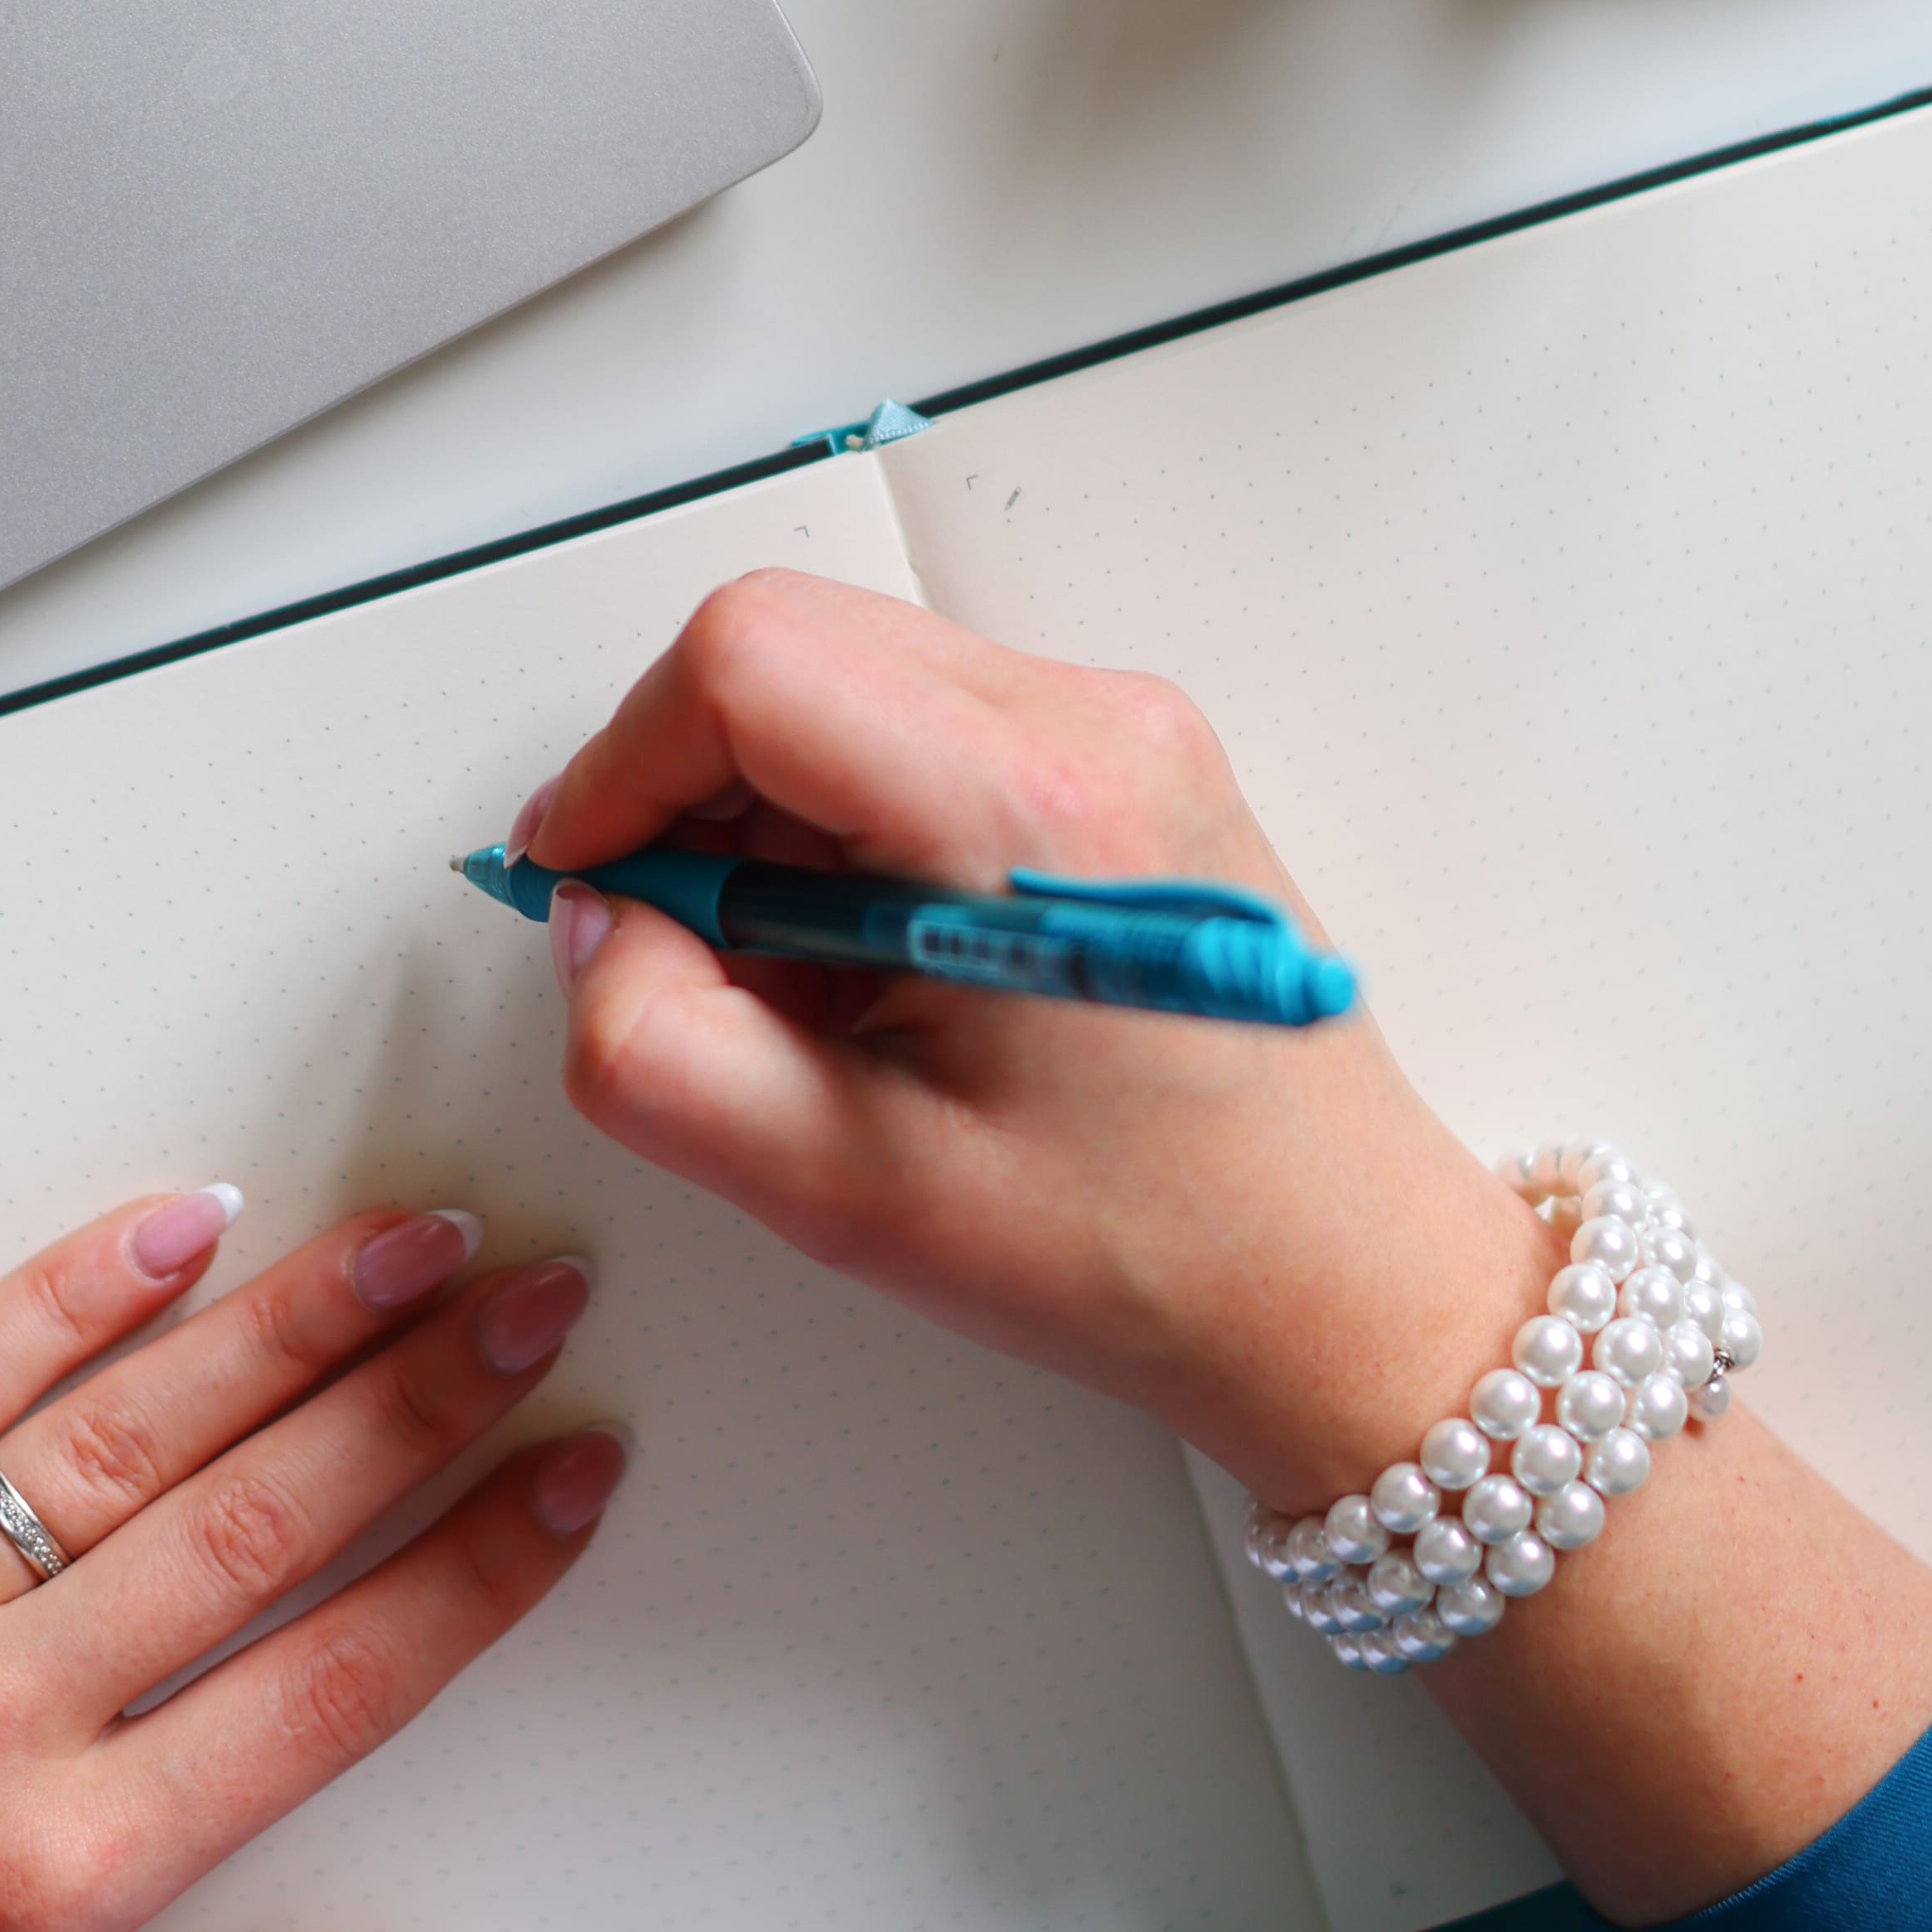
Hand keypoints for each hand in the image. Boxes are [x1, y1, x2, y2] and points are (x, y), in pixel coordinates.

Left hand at [0, 1194, 619, 1931]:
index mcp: (53, 1878)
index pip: (333, 1680)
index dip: (479, 1565)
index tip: (566, 1477)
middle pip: (269, 1515)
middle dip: (435, 1395)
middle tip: (537, 1303)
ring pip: (137, 1426)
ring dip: (302, 1318)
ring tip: (416, 1242)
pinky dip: (72, 1291)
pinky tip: (176, 1227)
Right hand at [530, 571, 1931, 1925]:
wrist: (1345, 1286)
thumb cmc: (1149, 1250)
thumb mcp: (849, 1192)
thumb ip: (661, 1051)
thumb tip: (590, 926)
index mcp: (1030, 810)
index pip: (747, 662)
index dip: (623, 768)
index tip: (585, 883)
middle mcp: (1093, 724)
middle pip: (788, 645)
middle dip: (684, 788)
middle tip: (674, 950)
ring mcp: (1122, 728)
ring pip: (846, 674)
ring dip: (764, 813)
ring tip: (797, 991)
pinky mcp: (1126, 758)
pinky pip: (921, 722)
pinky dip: (845, 822)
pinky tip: (868, 968)